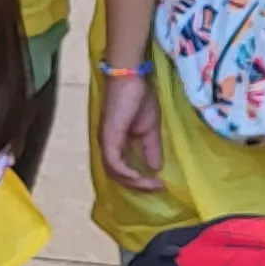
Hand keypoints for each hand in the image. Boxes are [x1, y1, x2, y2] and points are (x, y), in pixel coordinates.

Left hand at [100, 70, 165, 190]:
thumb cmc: (139, 97)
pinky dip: (126, 173)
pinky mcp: (108, 136)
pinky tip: (140, 176)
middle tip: (156, 188)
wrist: (132, 77)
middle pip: (116, 175)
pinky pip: (113, 162)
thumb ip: (151, 149)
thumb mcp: (150, 129)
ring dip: (133, 182)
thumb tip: (155, 169)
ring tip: (152, 184)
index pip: (121, 170)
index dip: (138, 180)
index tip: (159, 185)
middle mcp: (107, 144)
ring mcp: (106, 140)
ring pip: (114, 172)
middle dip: (137, 185)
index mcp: (115, 142)